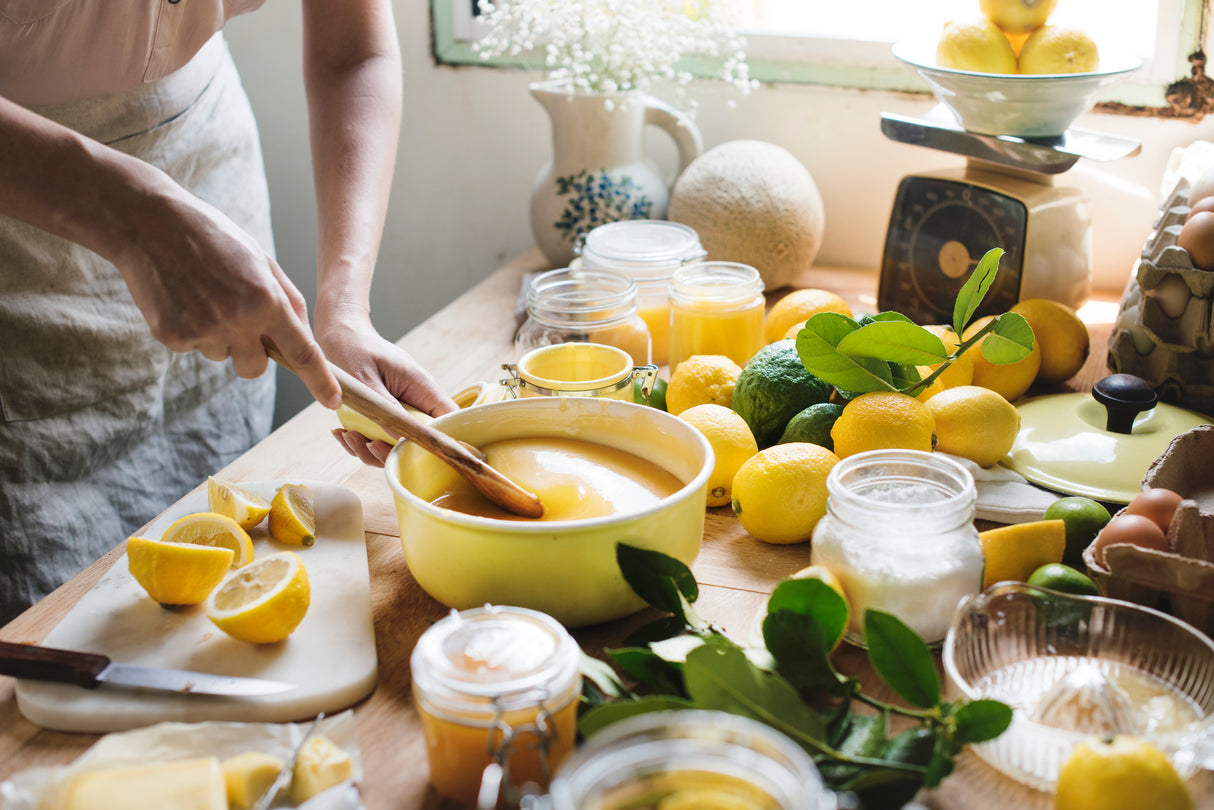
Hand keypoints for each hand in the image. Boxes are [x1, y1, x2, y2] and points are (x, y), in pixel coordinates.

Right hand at [116, 191, 340, 408]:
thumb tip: (302, 336)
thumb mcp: (262, 260)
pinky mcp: (172, 336)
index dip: (319, 381)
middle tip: (238, 319)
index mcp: (266, 300)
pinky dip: (192, 329)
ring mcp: (202, 330)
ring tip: (204, 296)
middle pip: (256, 369)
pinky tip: (183, 298)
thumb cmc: (213, 238)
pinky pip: (194, 347)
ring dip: (220, 337)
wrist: (149, 223)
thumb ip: (287, 299)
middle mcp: (236, 320)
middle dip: (254, 355)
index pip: (302, 352)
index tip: (332, 400)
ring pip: (223, 356)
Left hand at [317, 312, 457, 465]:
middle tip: (369, 446)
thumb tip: (399, 438)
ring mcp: (399, 409)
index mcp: (421, 387)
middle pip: (423, 438)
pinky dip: (361, 443)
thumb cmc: (353, 347)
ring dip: (373, 450)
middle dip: (395, 451)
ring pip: (399, 444)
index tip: (418, 455)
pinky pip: (381, 438)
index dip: (443, 441)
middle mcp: (414, 401)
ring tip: (349, 437)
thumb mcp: (365, 378)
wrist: (338, 333)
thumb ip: (384, 407)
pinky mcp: (384, 415)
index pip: (448, 419)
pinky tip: (343, 434)